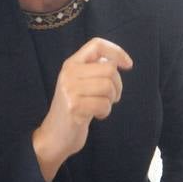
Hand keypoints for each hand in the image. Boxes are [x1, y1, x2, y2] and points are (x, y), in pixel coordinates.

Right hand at [33, 38, 132, 180]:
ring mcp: (70, 90)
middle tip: (112, 97)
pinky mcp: (74, 107)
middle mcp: (68, 73)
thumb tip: (117, 60)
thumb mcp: (80, 84)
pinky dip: (105, 112)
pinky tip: (97, 116)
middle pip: (109, 69)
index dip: (116, 51)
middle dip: (117, 85)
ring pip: (108, 86)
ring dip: (111, 100)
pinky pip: (104, 104)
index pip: (96, 45)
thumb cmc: (74, 109)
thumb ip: (94, 70)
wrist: (54, 136)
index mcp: (71, 64)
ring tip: (102, 106)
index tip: (128, 65)